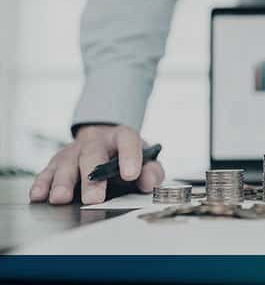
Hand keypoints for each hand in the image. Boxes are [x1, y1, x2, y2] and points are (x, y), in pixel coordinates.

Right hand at [29, 125, 164, 204]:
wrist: (105, 144)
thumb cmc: (128, 158)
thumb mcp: (146, 162)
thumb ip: (152, 172)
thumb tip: (148, 182)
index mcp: (122, 137)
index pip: (127, 141)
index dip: (130, 157)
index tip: (131, 174)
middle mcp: (96, 142)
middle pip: (92, 155)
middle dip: (92, 178)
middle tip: (94, 199)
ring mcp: (75, 151)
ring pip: (67, 163)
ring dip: (62, 182)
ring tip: (61, 198)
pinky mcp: (57, 162)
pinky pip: (47, 171)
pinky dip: (42, 183)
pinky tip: (39, 195)